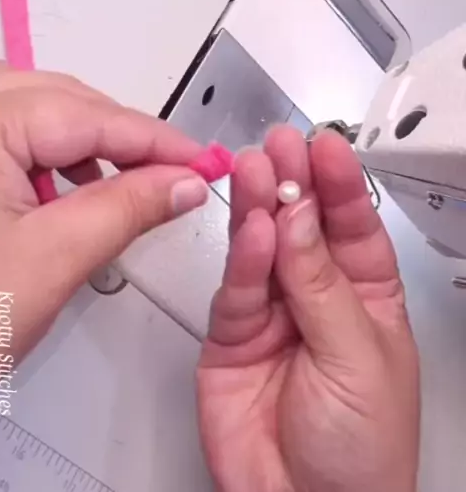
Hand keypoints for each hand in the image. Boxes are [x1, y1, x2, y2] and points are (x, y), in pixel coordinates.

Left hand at [0, 61, 208, 388]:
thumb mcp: (51, 260)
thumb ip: (128, 208)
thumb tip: (186, 182)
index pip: (93, 116)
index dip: (159, 141)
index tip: (205, 161)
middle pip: (65, 101)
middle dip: (123, 138)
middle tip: (173, 176)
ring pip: (38, 108)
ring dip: (85, 141)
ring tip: (118, 185)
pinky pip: (10, 129)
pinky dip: (48, 152)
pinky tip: (63, 189)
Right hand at [198, 126, 419, 491]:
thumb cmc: (363, 452)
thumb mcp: (358, 357)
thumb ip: (321, 285)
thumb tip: (298, 220)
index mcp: (367, 295)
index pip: (354, 225)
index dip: (340, 184)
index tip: (327, 147)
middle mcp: (317, 295)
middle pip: (304, 225)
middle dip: (295, 183)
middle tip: (283, 145)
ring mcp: (273, 312)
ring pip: (264, 245)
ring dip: (261, 204)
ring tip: (258, 167)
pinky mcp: (232, 333)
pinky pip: (237, 285)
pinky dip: (243, 255)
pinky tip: (252, 226)